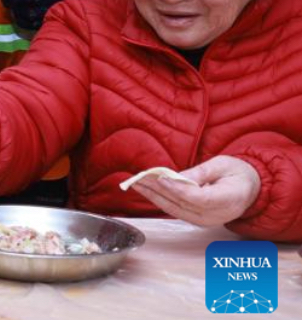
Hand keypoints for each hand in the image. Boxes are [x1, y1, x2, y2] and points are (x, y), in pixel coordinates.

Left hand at [131, 155, 260, 227]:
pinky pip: (176, 211)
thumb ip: (201, 172)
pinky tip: (147, 189)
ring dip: (154, 196)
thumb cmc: (238, 173)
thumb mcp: (222, 165)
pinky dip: (160, 199)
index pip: (199, 198)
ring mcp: (207, 221)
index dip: (178, 189)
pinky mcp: (198, 220)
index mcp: (229, 199)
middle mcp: (217, 215)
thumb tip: (177, 177)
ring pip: (175, 210)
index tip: (161, 178)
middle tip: (138, 178)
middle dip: (157, 191)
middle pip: (182, 205)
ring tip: (136, 183)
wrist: (250, 189)